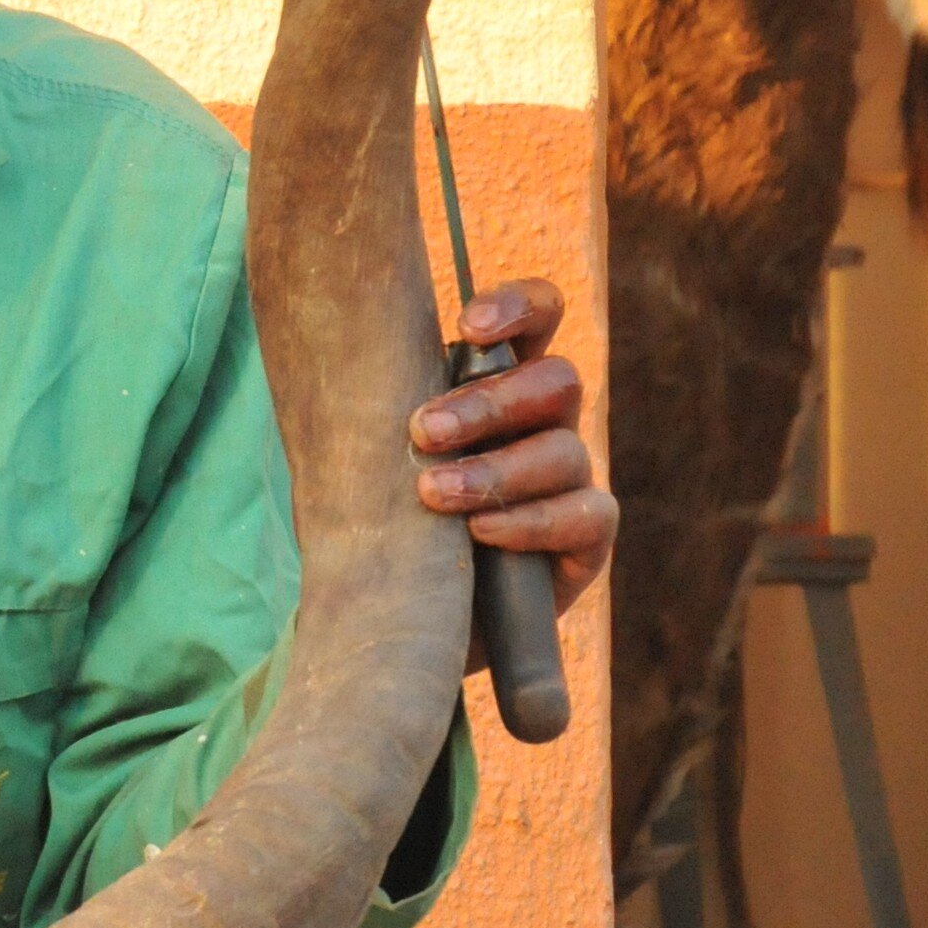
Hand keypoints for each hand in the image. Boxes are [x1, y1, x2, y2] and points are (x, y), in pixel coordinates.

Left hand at [406, 276, 614, 652]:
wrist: (408, 620)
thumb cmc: (385, 522)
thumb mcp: (373, 459)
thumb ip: (377, 410)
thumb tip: (340, 361)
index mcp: (501, 382)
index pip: (540, 315)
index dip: (517, 307)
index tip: (466, 326)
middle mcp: (546, 422)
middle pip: (556, 381)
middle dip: (488, 403)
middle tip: (422, 432)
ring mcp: (572, 479)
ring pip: (564, 450)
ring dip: (495, 470)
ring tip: (432, 494)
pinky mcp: (587, 539)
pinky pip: (585, 515)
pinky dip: (529, 522)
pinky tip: (481, 532)